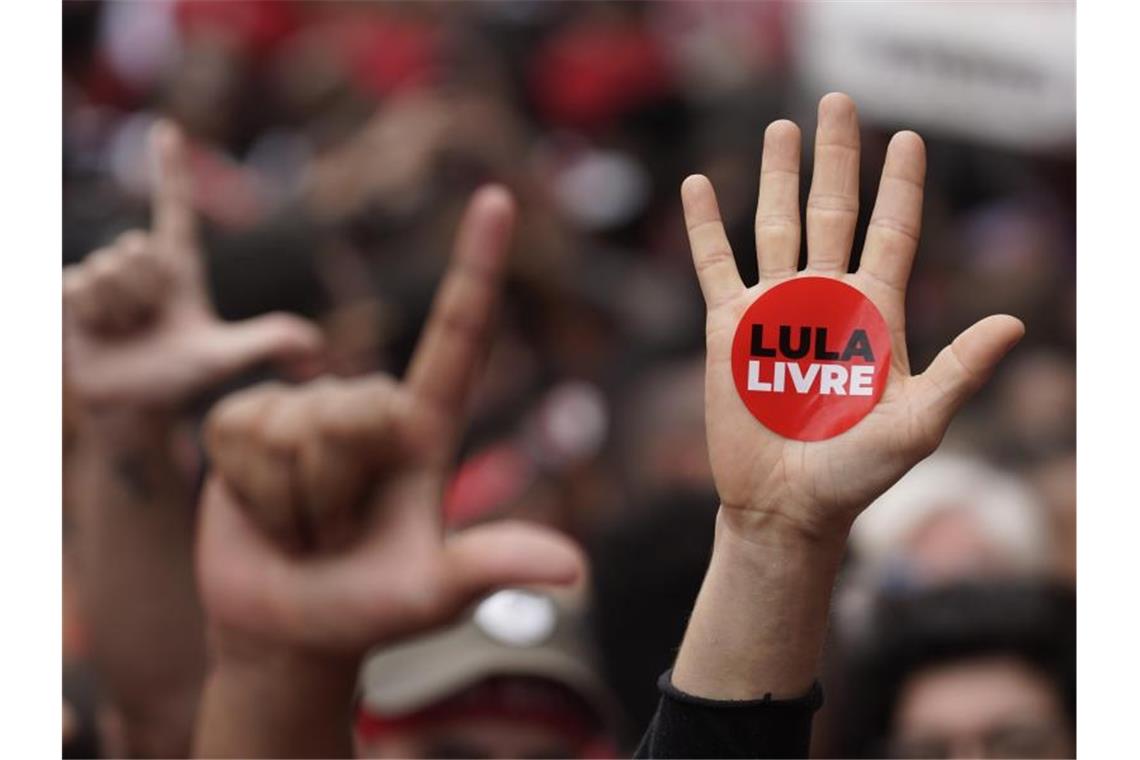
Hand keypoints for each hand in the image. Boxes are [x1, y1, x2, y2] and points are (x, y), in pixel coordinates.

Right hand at [63, 121, 322, 412]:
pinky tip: (94, 332)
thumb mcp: (223, 358)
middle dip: (143, 293)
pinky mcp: (68, 292)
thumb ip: (267, 342)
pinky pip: (76, 286)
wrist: (133, 409)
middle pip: (135, 249)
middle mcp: (141, 264)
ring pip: (106, 268)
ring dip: (117, 309)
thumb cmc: (178, 381)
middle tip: (148, 324)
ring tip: (124, 330)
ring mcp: (103, 276)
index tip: (167, 130)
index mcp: (179, 266)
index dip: (170, 169)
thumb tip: (315, 342)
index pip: (174, 207)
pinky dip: (90, 315)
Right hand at [196, 186, 583, 657]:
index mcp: (424, 427)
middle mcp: (367, 405)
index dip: (476, 265)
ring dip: (295, 501)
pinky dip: (252, 490)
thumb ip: (491, 568)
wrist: (286, 628)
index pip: (458, 334)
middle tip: (339, 532)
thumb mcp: (433, 593)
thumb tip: (573, 571)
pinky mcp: (244, 417)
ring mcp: (303, 407)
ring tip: (306, 527)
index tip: (497, 198)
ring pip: (296, 429)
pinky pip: (243, 431)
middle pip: (354, 412)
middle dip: (339, 490)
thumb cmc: (369, 609)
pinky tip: (260, 508)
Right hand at [683, 93, 1024, 543]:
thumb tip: (1013, 324)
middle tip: (838, 102)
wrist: (786, 505)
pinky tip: (699, 186)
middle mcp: (826, 300)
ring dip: (777, 176)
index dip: (901, 186)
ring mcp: (776, 309)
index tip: (908, 140)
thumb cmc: (856, 475)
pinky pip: (715, 264)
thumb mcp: (917, 425)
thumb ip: (959, 372)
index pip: (892, 233)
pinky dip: (706, 225)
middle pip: (833, 212)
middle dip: (837, 157)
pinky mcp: (730, 327)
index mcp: (875, 314)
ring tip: (781, 129)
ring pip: (776, 225)